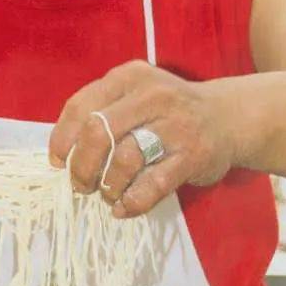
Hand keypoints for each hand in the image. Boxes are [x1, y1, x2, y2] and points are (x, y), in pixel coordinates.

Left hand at [49, 61, 238, 218]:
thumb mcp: (135, 94)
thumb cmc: (168, 111)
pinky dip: (131, 202)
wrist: (227, 117)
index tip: (58, 162)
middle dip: (81, 167)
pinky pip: (152, 185)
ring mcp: (175, 125)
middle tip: (81, 185)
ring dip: (107, 186)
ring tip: (107, 194)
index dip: (62, 139)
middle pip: (98, 134)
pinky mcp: (192, 155)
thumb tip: (61, 155)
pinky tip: (123, 208)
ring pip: (123, 160)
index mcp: (130, 77)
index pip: (81, 107)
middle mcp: (152, 95)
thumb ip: (101, 113)